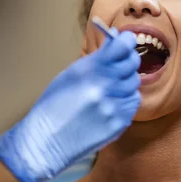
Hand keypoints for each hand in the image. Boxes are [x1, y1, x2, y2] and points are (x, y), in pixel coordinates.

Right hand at [0, 30, 140, 181]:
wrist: (47, 140)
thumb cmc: (54, 105)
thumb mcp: (69, 75)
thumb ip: (95, 60)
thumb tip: (116, 43)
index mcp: (89, 70)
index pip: (122, 47)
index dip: (127, 41)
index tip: (126, 42)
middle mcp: (104, 86)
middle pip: (132, 64)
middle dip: (127, 62)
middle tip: (118, 66)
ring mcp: (113, 106)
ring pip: (133, 85)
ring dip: (124, 84)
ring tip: (108, 91)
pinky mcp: (119, 123)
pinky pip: (132, 104)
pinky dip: (124, 101)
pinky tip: (110, 105)